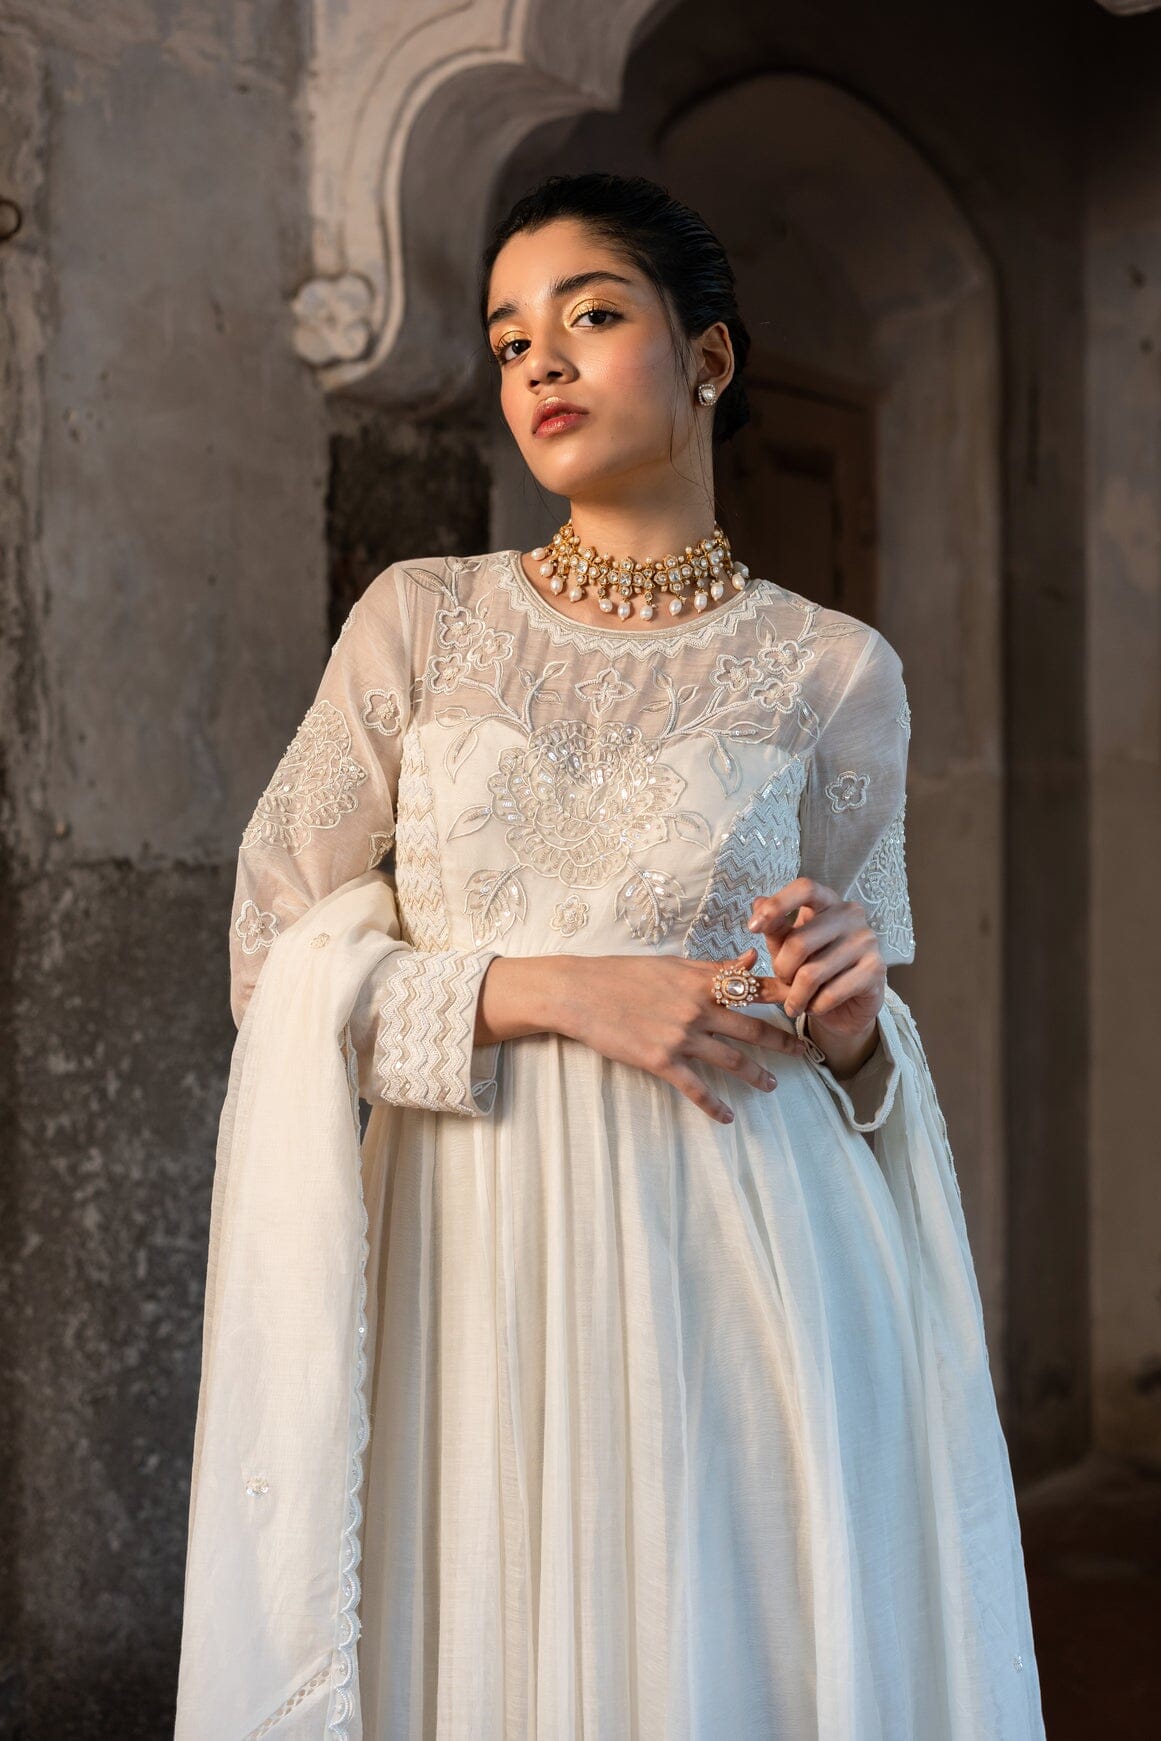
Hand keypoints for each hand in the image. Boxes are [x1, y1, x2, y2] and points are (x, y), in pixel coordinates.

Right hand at [549, 950, 808, 1124]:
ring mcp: (681, 1036)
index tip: (809, 1002)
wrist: (580, 993)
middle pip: (753, 1028)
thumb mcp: (671, 964)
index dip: (785, 996)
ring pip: (732, 1060)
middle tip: (806, 1053)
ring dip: (756, 1075)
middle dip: (783, 1041)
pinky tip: (727, 1118)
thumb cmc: (623, 974)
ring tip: (772, 1086)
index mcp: (702, 981)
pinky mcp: (662, 1060)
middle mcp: (698, 1008)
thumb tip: (749, 959)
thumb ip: (713, 967)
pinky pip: (696, 1088)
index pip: (754, 988)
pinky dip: (714, 1106)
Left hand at [747, 876, 885, 1055]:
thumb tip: (757, 902)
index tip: (752, 927)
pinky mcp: (876, 969)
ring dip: (795, 996)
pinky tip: (815, 1007)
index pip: (805, 888)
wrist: (847, 1007)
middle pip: (800, 941)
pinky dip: (815, 1007)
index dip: (777, 905)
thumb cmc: (814, 971)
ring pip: (812, 973)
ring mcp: (866, 940)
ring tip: (795, 1002)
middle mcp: (850, 914)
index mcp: (827, 902)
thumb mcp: (787, 949)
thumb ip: (774, 930)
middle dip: (782, 970)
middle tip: (782, 983)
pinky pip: (831, 993)